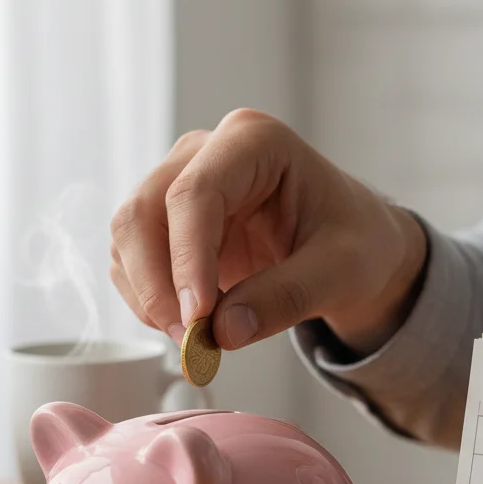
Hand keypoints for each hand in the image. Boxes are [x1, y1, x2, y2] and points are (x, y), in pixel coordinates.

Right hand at [109, 109, 427, 356]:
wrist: (352, 246)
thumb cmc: (355, 241)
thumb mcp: (342, 272)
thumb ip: (285, 297)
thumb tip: (222, 331)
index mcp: (254, 142)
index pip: (195, 194)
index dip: (187, 259)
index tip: (197, 318)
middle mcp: (204, 154)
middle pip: (143, 212)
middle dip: (156, 284)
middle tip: (189, 340)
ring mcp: (177, 186)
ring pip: (127, 239)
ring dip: (148, 297)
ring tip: (195, 341)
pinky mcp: (166, 227)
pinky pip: (132, 264)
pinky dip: (148, 302)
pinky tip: (188, 327)